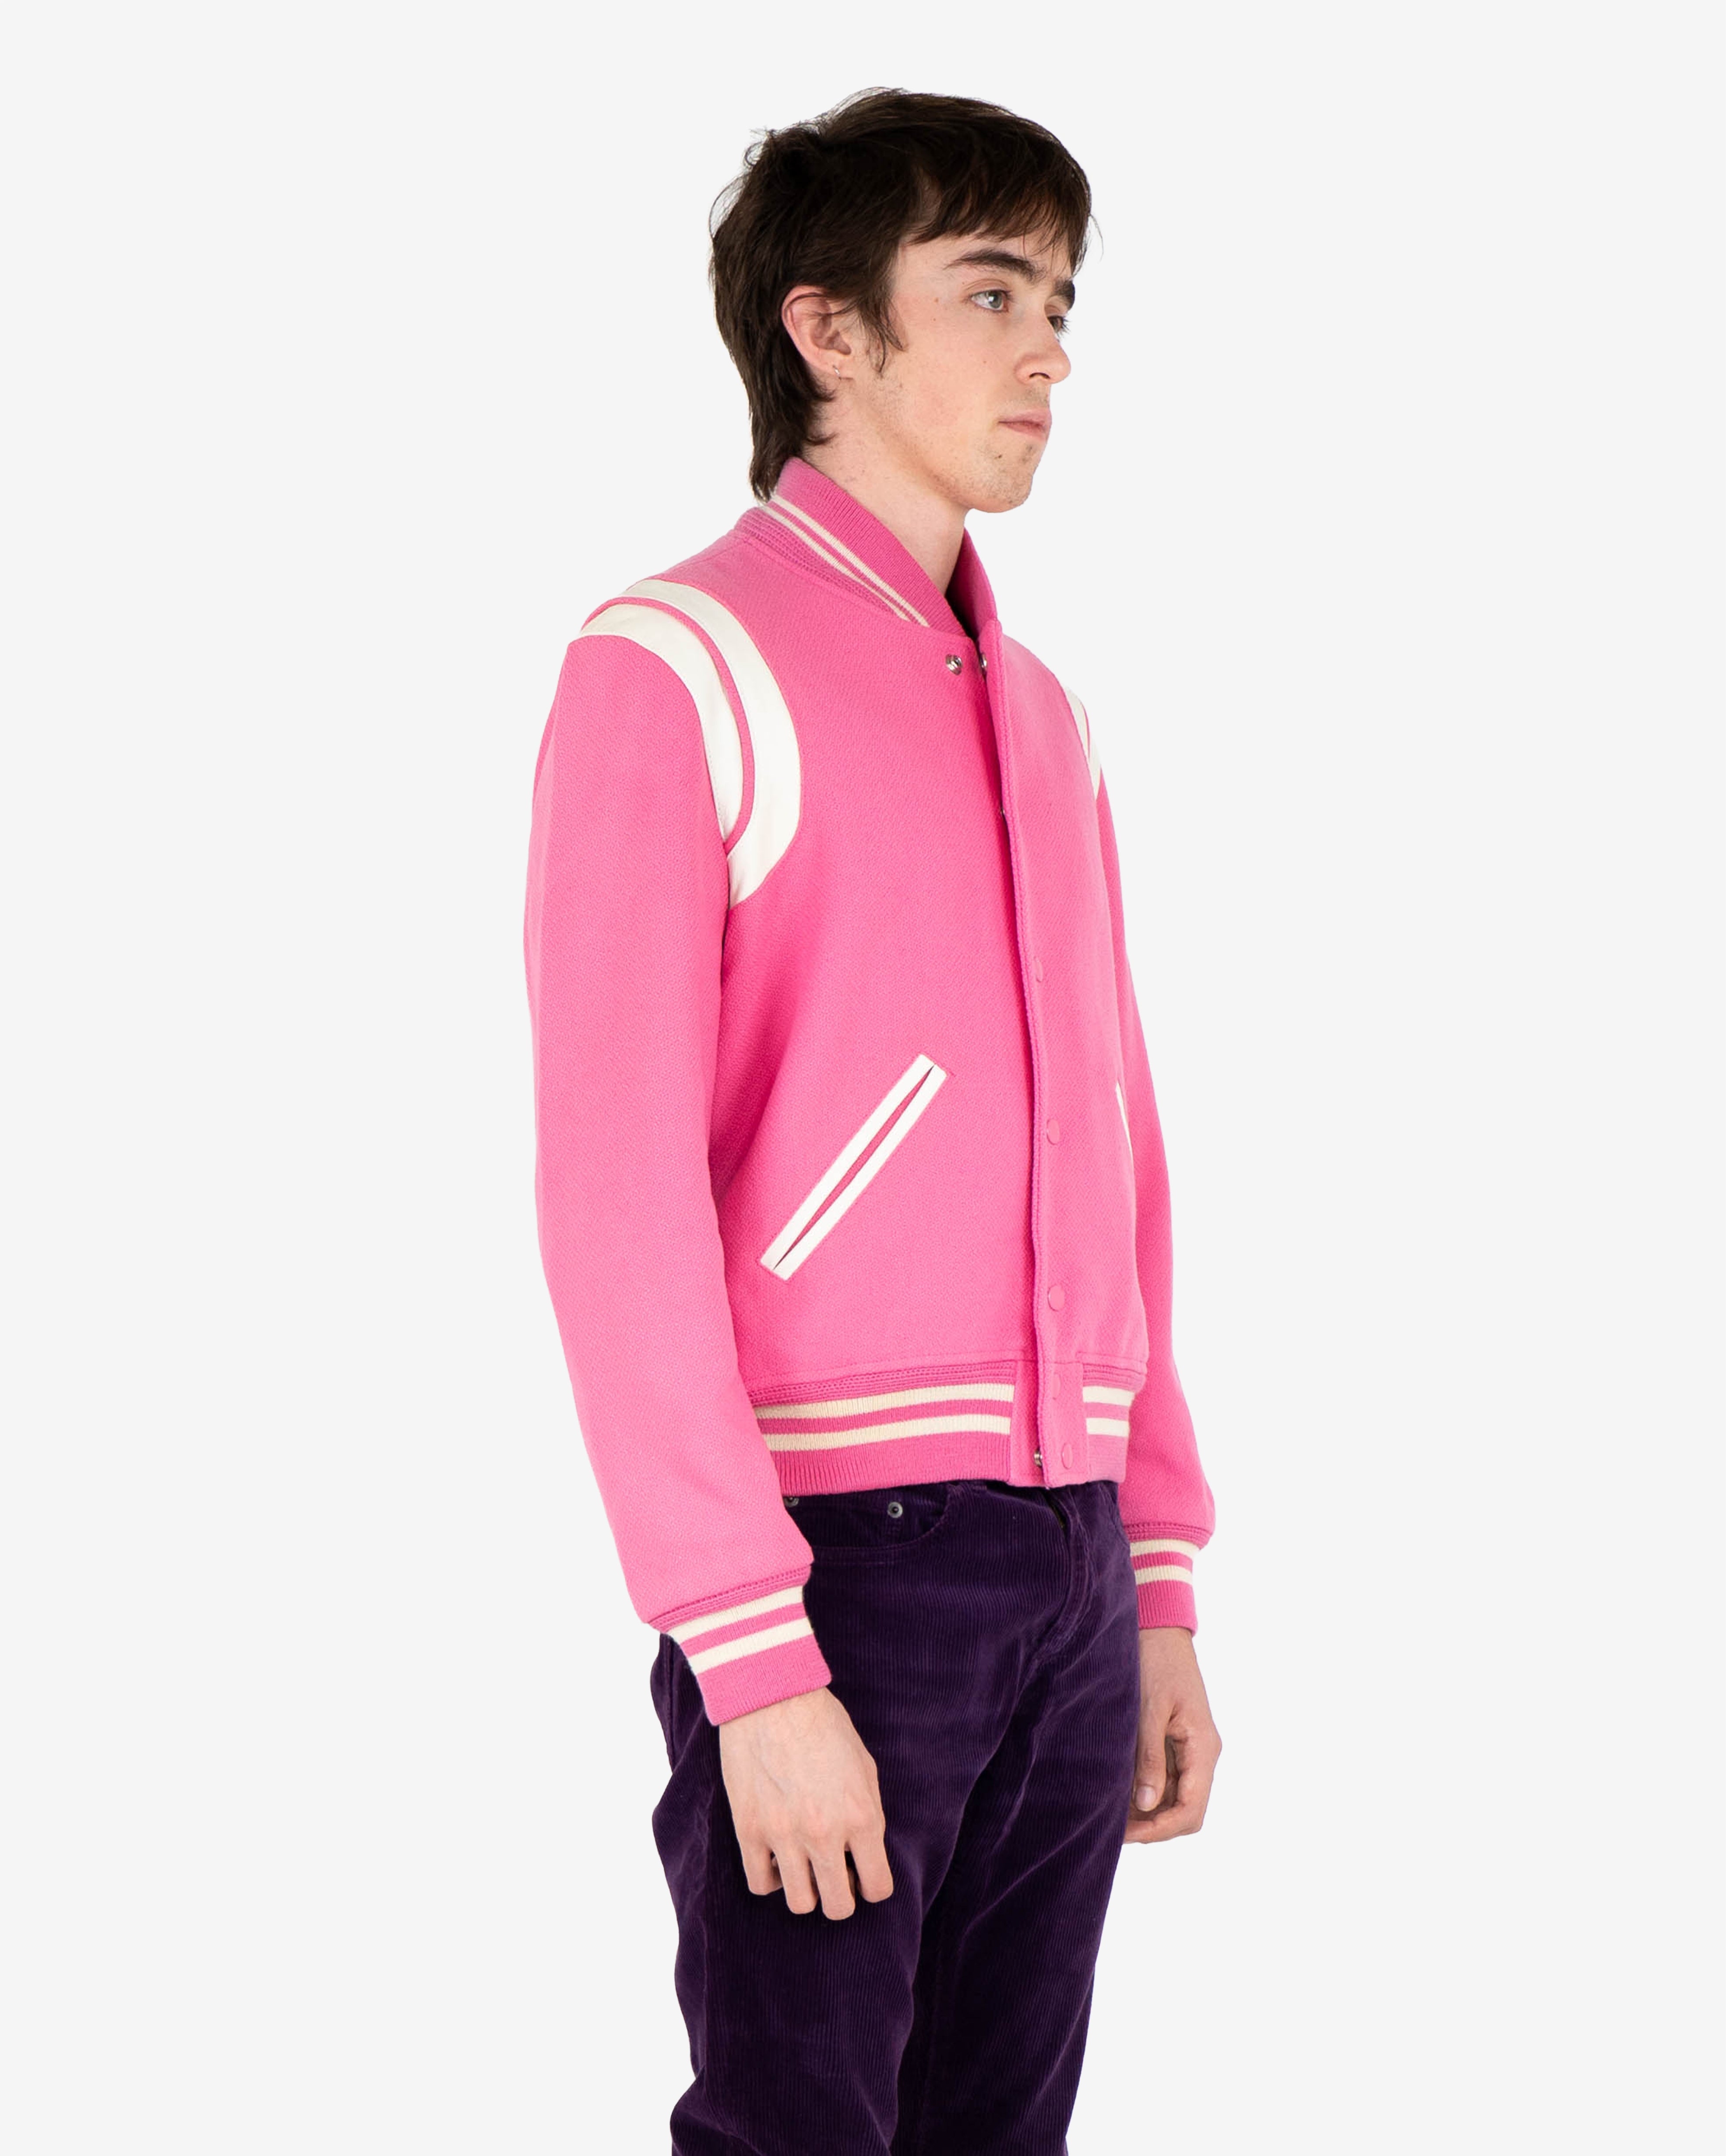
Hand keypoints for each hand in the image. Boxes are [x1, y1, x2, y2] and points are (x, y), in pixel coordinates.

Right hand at [718, 1684, 894, 1918]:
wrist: (772, 1695)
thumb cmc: (823, 1724)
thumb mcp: (864, 1766)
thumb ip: (868, 1814)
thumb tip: (864, 1854)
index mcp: (861, 1817)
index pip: (877, 1886)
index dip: (872, 1885)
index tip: (863, 1875)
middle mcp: (825, 1834)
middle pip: (838, 1907)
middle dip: (841, 1896)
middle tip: (834, 1874)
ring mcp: (784, 1835)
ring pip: (800, 1903)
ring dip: (806, 1890)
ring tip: (804, 1865)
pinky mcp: (748, 1830)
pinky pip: (760, 1883)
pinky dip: (771, 1878)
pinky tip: (776, 1857)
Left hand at [1124, 1627, 1220, 1843]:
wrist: (1159, 1627)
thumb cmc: (1154, 1661)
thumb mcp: (1149, 1708)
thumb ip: (1150, 1758)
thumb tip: (1147, 1805)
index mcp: (1203, 1747)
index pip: (1191, 1810)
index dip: (1160, 1829)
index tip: (1126, 1835)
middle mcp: (1203, 1753)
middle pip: (1186, 1811)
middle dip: (1153, 1826)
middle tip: (1113, 1828)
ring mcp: (1191, 1749)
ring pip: (1176, 1798)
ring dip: (1148, 1811)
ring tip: (1111, 1813)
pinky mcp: (1177, 1741)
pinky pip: (1167, 1778)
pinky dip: (1146, 1790)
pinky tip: (1119, 1790)